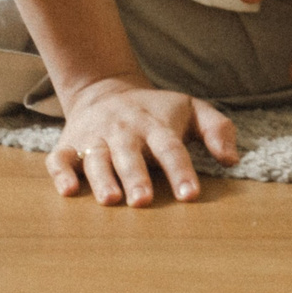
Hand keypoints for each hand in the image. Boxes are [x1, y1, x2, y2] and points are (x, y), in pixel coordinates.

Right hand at [46, 74, 239, 206]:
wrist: (105, 90)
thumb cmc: (156, 110)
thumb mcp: (191, 109)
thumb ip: (217, 129)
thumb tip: (232, 159)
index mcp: (155, 125)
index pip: (171, 149)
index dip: (181, 172)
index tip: (190, 195)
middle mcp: (124, 132)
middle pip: (131, 156)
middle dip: (137, 178)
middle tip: (143, 201)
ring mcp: (94, 138)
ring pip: (96, 159)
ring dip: (102, 179)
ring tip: (111, 200)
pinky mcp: (67, 146)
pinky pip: (59, 160)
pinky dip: (61, 174)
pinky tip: (67, 190)